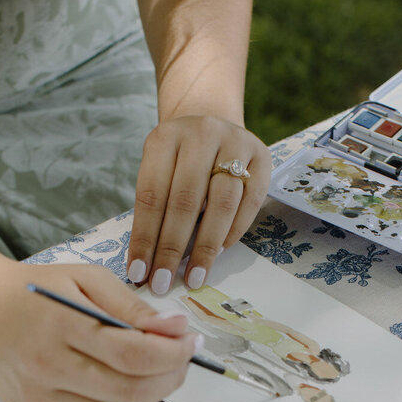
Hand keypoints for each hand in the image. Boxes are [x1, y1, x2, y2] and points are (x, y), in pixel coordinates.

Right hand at [0, 258, 198, 401]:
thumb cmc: (33, 290)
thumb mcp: (84, 279)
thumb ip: (132, 306)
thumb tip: (176, 328)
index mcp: (61, 327)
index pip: (133, 353)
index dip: (173, 352)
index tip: (190, 339)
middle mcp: (48, 369)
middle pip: (130, 390)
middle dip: (171, 376)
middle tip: (182, 357)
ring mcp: (42, 400)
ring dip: (153, 400)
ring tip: (162, 375)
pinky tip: (134, 391)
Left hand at [126, 115, 271, 295]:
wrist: (212, 119)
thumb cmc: (180, 158)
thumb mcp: (159, 169)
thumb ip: (157, 208)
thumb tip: (150, 263)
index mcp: (165, 137)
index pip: (151, 195)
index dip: (145, 238)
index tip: (139, 273)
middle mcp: (201, 134)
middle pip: (186, 200)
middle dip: (172, 248)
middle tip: (164, 282)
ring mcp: (235, 143)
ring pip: (221, 203)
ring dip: (206, 246)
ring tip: (195, 275)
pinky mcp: (262, 156)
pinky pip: (249, 202)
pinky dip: (233, 231)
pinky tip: (219, 253)